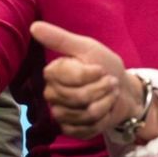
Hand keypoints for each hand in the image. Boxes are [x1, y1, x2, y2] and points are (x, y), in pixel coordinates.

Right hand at [31, 21, 142, 139]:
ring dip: (106, 104)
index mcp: (52, 72)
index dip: (89, 75)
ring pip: (84, 114)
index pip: (66, 77)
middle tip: (110, 83)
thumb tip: (33, 26)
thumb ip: (59, 38)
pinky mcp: (70, 129)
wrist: (124, 91)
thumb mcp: (86, 47)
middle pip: (78, 97)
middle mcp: (51, 93)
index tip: (101, 69)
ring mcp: (59, 113)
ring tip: (110, 95)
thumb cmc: (104, 66)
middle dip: (102, 90)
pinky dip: (103, 121)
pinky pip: (86, 130)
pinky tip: (105, 112)